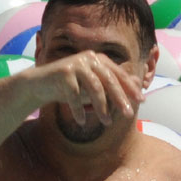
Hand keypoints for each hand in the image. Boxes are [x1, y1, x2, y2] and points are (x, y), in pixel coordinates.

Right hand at [28, 52, 143, 126]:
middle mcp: (89, 58)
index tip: (141, 101)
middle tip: (129, 115)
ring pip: (94, 87)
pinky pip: (75, 94)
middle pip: (109, 80)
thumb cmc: (70, 87)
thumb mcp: (93, 87)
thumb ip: (112, 84)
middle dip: (120, 99)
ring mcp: (75, 64)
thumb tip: (137, 84)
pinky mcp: (63, 72)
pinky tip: (82, 122)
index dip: (130, 88)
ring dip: (101, 107)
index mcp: (98, 59)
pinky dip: (79, 110)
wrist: (39, 85)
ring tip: (106, 123)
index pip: (118, 74)